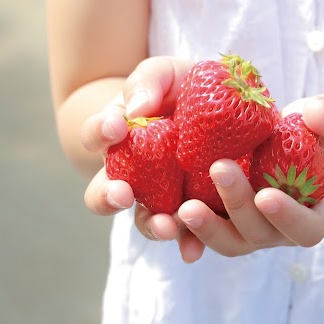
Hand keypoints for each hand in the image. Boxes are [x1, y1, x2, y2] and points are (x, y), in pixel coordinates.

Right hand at [81, 56, 196, 242]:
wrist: (228, 106)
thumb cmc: (187, 85)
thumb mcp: (168, 72)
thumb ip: (148, 81)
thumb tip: (137, 110)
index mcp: (119, 136)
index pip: (95, 135)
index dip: (99, 132)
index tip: (115, 127)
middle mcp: (132, 173)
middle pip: (104, 193)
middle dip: (108, 196)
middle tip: (123, 193)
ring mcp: (162, 195)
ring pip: (145, 219)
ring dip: (151, 225)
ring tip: (166, 225)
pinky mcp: (194, 210)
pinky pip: (186, 233)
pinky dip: (188, 243)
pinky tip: (193, 251)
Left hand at [176, 95, 323, 261]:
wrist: (287, 138)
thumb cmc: (312, 128)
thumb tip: (315, 117)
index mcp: (314, 214)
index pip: (305, 229)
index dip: (287, 217)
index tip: (266, 195)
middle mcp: (280, 231)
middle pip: (259, 234)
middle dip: (238, 206)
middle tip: (219, 170)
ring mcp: (249, 231)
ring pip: (227, 242)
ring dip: (205, 228)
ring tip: (183, 207)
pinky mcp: (221, 222)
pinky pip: (202, 233)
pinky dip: (184, 228)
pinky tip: (164, 213)